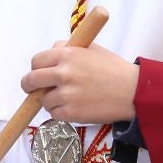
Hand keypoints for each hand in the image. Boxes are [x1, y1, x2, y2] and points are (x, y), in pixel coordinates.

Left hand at [20, 42, 138, 123]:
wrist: (132, 92)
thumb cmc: (114, 69)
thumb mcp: (91, 49)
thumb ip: (68, 49)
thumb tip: (51, 52)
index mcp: (67, 55)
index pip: (36, 61)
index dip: (37, 67)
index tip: (39, 73)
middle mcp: (63, 73)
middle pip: (30, 81)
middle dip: (30, 86)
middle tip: (35, 89)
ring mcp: (66, 95)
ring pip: (43, 100)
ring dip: (51, 100)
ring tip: (68, 99)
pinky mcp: (70, 113)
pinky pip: (53, 114)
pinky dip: (60, 112)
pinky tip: (74, 108)